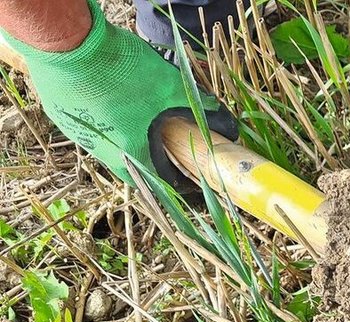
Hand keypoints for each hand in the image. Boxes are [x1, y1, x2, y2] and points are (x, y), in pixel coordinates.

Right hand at [2, 0, 237, 195]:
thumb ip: (194, 102)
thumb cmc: (119, 67)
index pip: (156, 181)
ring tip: (140, 127)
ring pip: (107, 148)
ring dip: (124, 142)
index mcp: (128, 149)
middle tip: (165, 153)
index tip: (188, 181)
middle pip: (130, 167)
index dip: (175, 182)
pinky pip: (89, 127)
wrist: (65, 43)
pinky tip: (112, 107)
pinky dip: (104, 123)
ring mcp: (78, 133)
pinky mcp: (62, 116)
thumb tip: (219, 113)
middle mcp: (100, 149)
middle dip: (150, 164)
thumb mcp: (167, 84)